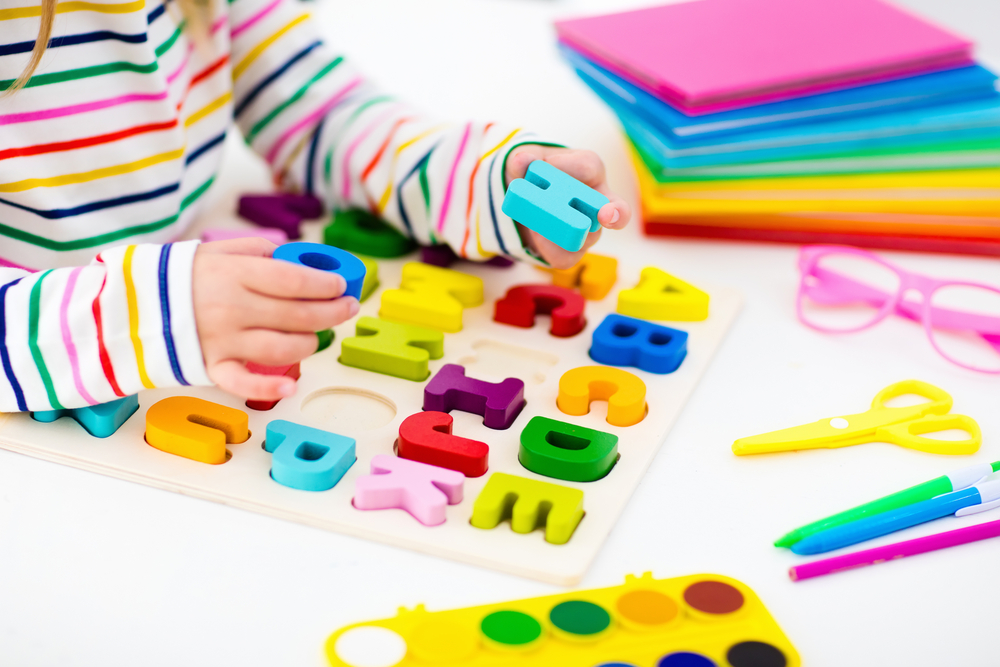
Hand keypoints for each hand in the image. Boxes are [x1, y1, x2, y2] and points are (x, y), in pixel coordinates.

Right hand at [193, 238, 358, 399]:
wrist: (131, 305)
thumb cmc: (183, 276)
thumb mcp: (218, 250)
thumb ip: (258, 252)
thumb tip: (296, 258)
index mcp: (234, 274)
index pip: (292, 280)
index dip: (324, 284)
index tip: (340, 285)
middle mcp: (231, 307)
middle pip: (296, 314)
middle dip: (331, 312)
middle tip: (347, 307)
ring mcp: (221, 340)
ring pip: (281, 348)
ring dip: (309, 342)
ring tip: (318, 334)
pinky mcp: (211, 367)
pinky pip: (242, 383)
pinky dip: (267, 387)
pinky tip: (291, 385)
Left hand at [505, 146, 630, 268]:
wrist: (522, 204)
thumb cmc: (533, 175)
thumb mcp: (523, 162)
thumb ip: (522, 158)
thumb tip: (522, 159)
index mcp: (587, 171)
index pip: (589, 166)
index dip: (570, 166)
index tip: (548, 164)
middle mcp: (596, 200)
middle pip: (616, 208)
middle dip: (616, 213)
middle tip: (605, 214)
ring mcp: (589, 229)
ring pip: (589, 237)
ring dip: (565, 233)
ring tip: (538, 225)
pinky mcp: (573, 250)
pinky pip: (568, 257)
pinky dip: (550, 250)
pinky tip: (536, 238)